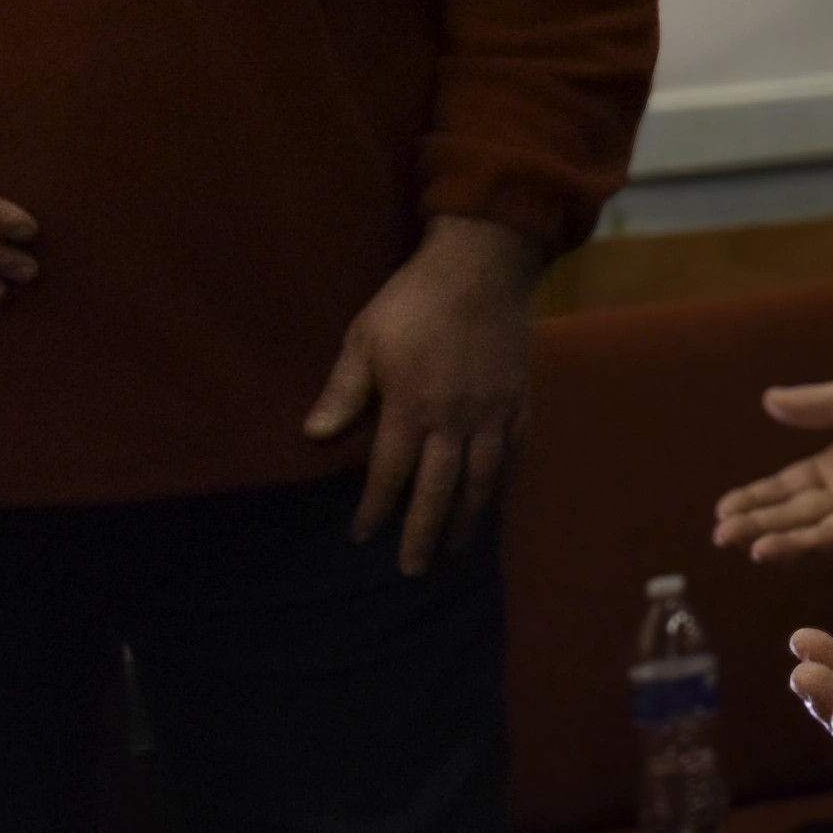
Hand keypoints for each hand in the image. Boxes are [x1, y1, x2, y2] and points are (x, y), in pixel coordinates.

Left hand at [305, 216, 544, 574]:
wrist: (485, 264)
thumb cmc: (414, 300)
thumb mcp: (365, 337)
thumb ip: (343, 390)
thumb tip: (313, 436)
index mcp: (411, 407)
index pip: (390, 473)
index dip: (375, 508)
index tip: (363, 535)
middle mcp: (454, 420)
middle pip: (439, 490)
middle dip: (424, 533)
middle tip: (414, 568)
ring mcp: (492, 412)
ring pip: (481, 479)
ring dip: (467, 518)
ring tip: (457, 547)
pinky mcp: (519, 398)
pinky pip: (514, 451)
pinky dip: (504, 480)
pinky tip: (495, 497)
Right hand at [715, 344, 832, 563]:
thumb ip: (819, 404)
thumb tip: (768, 401)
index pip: (787, 488)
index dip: (755, 499)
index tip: (721, 511)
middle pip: (798, 514)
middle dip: (759, 525)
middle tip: (720, 537)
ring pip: (825, 528)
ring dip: (789, 539)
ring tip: (752, 548)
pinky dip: (831, 535)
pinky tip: (803, 542)